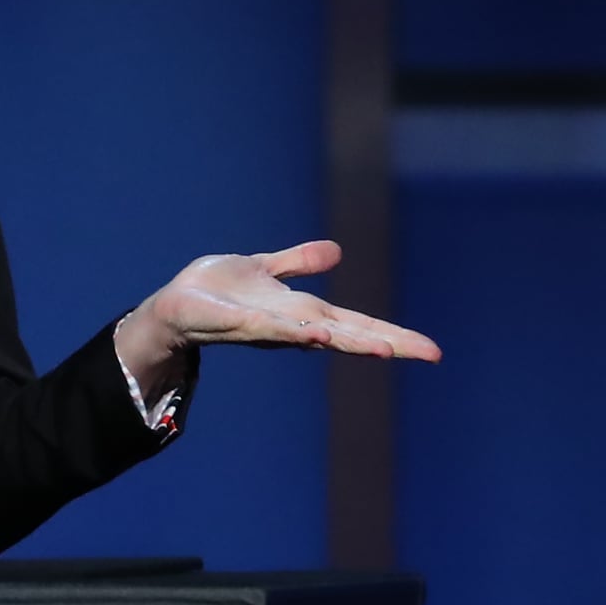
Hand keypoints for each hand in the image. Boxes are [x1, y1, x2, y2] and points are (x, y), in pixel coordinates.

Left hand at [124, 240, 441, 366]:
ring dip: (347, 342)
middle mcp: (293, 325)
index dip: (393, 335)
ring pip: (316, 336)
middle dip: (387, 343)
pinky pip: (272, 328)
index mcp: (303, 313)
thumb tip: (336, 251)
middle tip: (428, 353)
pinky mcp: (240, 322)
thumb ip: (298, 263)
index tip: (431, 350)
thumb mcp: (265, 269)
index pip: (357, 325)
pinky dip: (295, 332)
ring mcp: (269, 327)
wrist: (174, 305)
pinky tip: (318, 335)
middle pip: (349, 335)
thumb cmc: (218, 291)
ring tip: (384, 348)